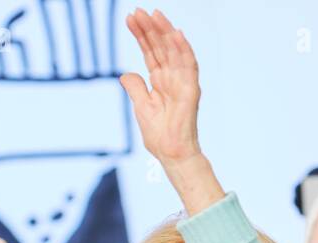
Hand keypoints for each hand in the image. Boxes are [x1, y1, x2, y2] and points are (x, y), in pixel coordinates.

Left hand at [120, 9, 201, 165]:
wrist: (171, 153)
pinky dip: (182, 48)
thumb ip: (135, 87)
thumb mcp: (141, 106)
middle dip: (150, 28)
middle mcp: (172, 77)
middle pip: (160, 47)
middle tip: (138, 12)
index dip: (141, 35)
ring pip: (174, 50)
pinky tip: (174, 33)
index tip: (130, 19)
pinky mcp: (191, 89)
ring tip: (153, 14)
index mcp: (160, 81)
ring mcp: (182, 81)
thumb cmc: (159, 134)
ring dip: (164, 31)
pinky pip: (188, 64)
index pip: (150, 52)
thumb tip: (126, 73)